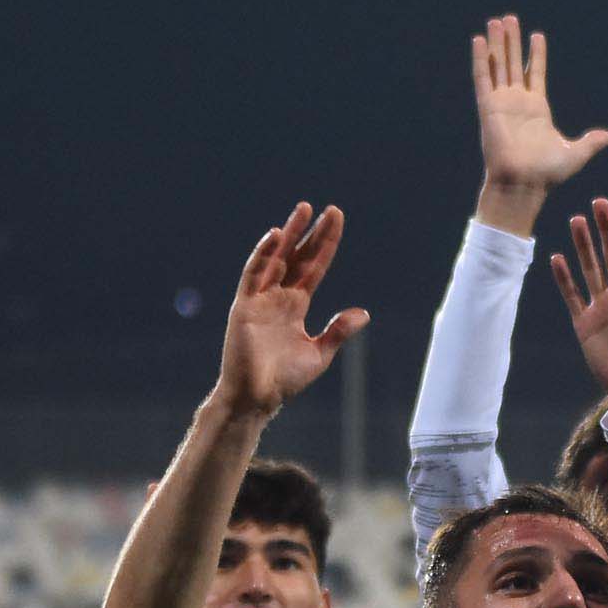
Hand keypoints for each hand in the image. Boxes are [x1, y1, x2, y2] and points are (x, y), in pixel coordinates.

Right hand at [216, 205, 366, 416]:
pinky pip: (254, 274)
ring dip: (289, 234)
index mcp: (296, 304)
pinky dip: (263, 254)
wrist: (257, 398)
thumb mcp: (319, 353)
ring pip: (276, 258)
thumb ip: (338, 331)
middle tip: (327, 209)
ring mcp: (260, 298)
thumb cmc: (285, 380)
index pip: (314, 267)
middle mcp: (278, 296)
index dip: (325, 244)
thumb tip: (363, 313)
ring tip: (303, 210)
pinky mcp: (244, 305)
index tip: (336, 221)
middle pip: (297, 256)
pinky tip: (276, 236)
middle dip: (311, 232)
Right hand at [473, 15, 607, 236]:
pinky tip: (479, 41)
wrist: (525, 183)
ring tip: (496, 21)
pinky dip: (481, 59)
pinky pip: (483, 78)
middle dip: (512, 41)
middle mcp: (518, 102)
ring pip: (498, 65)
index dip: (536, 54)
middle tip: (509, 18)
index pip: (535, 74)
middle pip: (514, 63)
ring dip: (496, 43)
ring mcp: (502, 103)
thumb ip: (590, 142)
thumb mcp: (575, 154)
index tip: (537, 35)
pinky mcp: (488, 107)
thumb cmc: (547, 174)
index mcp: (537, 109)